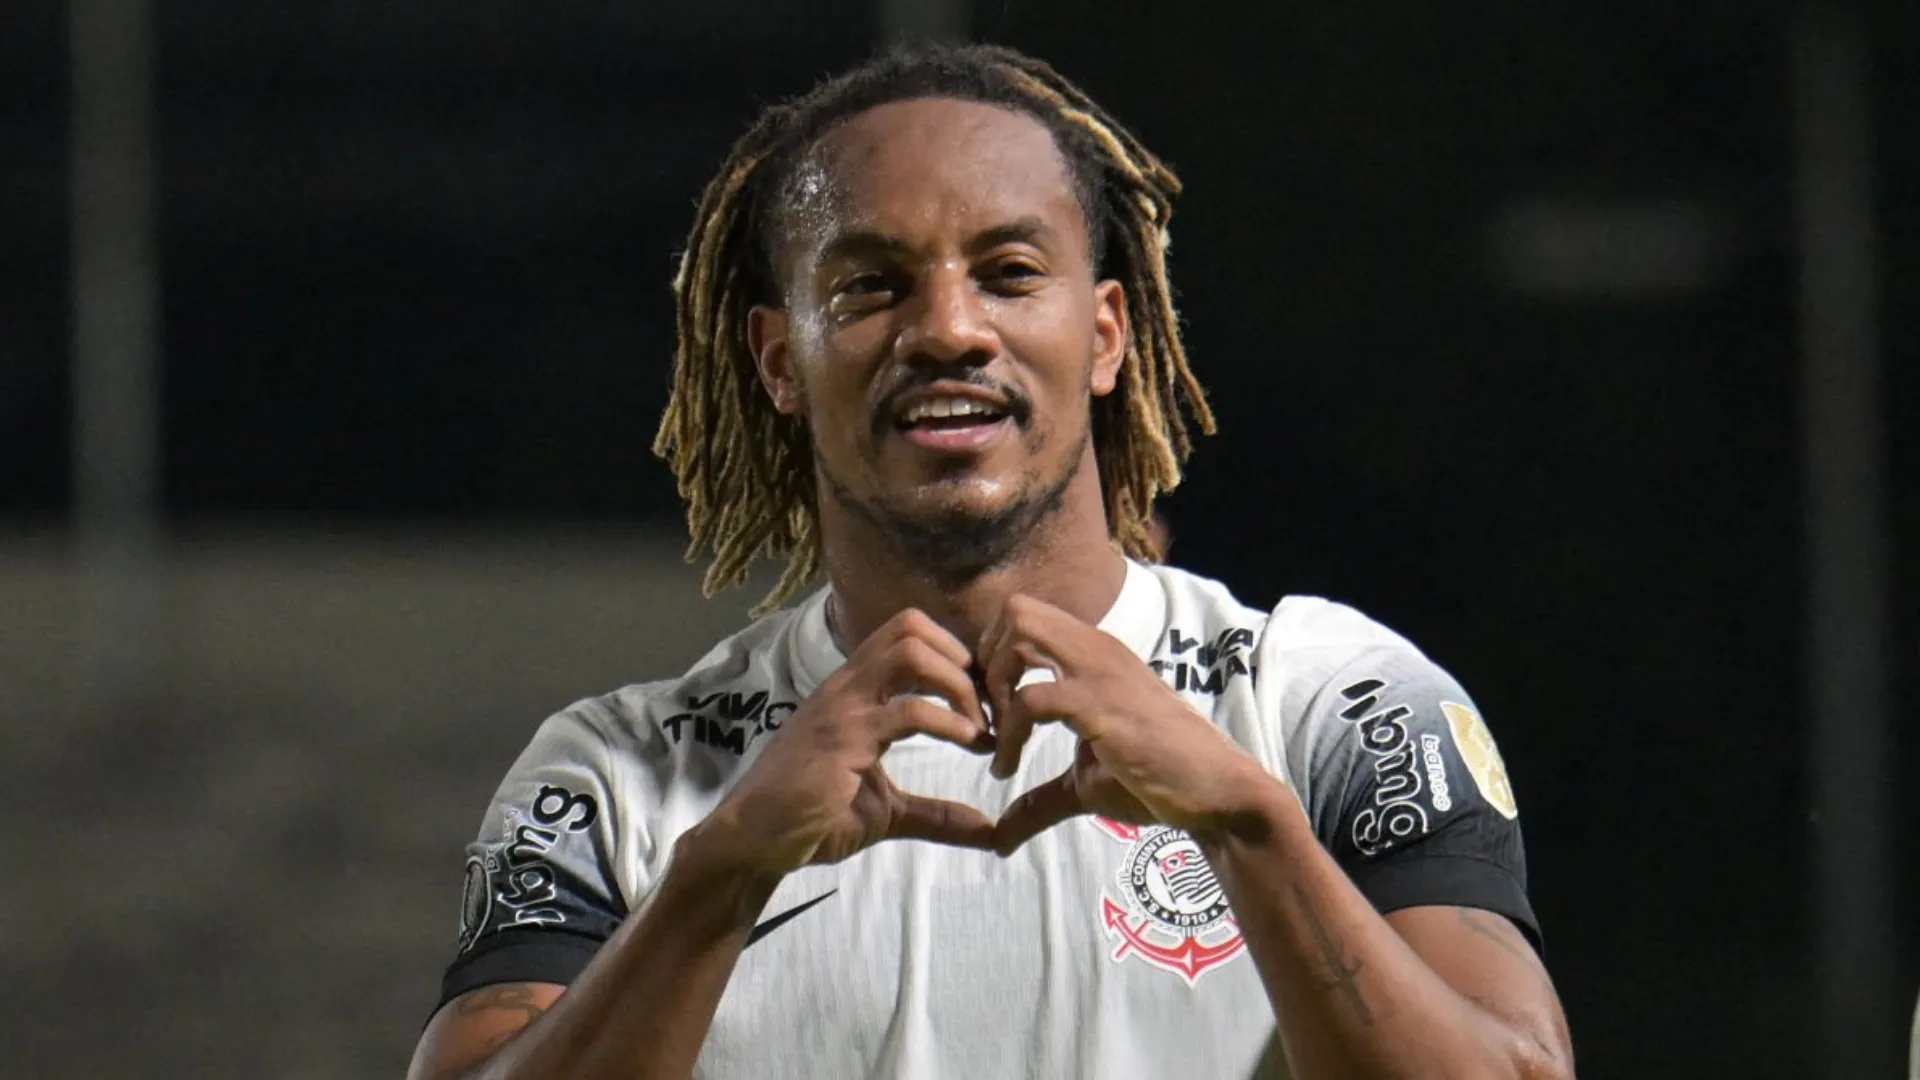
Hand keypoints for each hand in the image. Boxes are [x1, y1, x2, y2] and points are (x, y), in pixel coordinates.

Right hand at [691, 609, 997, 878]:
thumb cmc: (813, 818)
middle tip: (987, 711)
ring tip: (979, 730)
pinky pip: (907, 710)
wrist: (756, 842)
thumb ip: (937, 814)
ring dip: (959, 685)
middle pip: (912, 626)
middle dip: (962, 660)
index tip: (982, 705)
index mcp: (855, 691)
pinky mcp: (844, 738)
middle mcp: (848, 686)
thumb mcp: (888, 812)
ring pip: (912, 652)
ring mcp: (844, 707)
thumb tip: (990, 832)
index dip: (954, 657)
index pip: (907, 634)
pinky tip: (968, 745)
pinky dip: (950, 723)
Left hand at [980, 594, 1277, 854]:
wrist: (1217, 793)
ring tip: (995, 740)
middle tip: (986, 716)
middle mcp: (1096, 649)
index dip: (994, 658)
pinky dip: (1008, 733)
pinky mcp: (1101, 706)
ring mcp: (1101, 672)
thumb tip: (998, 837)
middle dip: (986, 659)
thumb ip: (1039, 799)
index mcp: (1093, 653)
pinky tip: (1007, 768)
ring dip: (993, 688)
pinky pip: (1031, 698)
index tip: (989, 711)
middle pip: (1016, 608)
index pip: (1025, 616)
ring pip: (1020, 634)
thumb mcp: (1084, 784)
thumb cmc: (1159, 779)